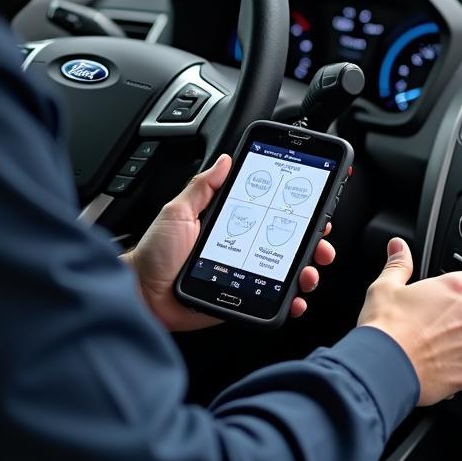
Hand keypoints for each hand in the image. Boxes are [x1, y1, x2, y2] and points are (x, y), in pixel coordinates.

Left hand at [126, 154, 335, 331]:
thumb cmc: (155, 252)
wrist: (142, 294)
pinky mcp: (242, 297)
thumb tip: (225, 160)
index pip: (271, 212)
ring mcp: (245, 273)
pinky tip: (295, 298)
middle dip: (312, 240)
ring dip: (306, 270)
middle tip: (320, 240)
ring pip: (286, 270)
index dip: (296, 210)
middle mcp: (242, 247)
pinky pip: (272, 299)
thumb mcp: (177, 211)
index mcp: (231, 223)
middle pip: (287, 242)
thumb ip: (203, 186)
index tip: (315, 204)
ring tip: (309, 271)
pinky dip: (289, 300)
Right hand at [357, 238, 461, 405]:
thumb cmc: (386, 326)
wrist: (383, 368)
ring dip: (449, 342)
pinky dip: (446, 366)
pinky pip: (459, 366)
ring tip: (420, 344)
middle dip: (451, 316)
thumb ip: (399, 264)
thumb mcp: (386, 287)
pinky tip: (424, 363)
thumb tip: (398, 246)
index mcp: (455, 289)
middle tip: (424, 321)